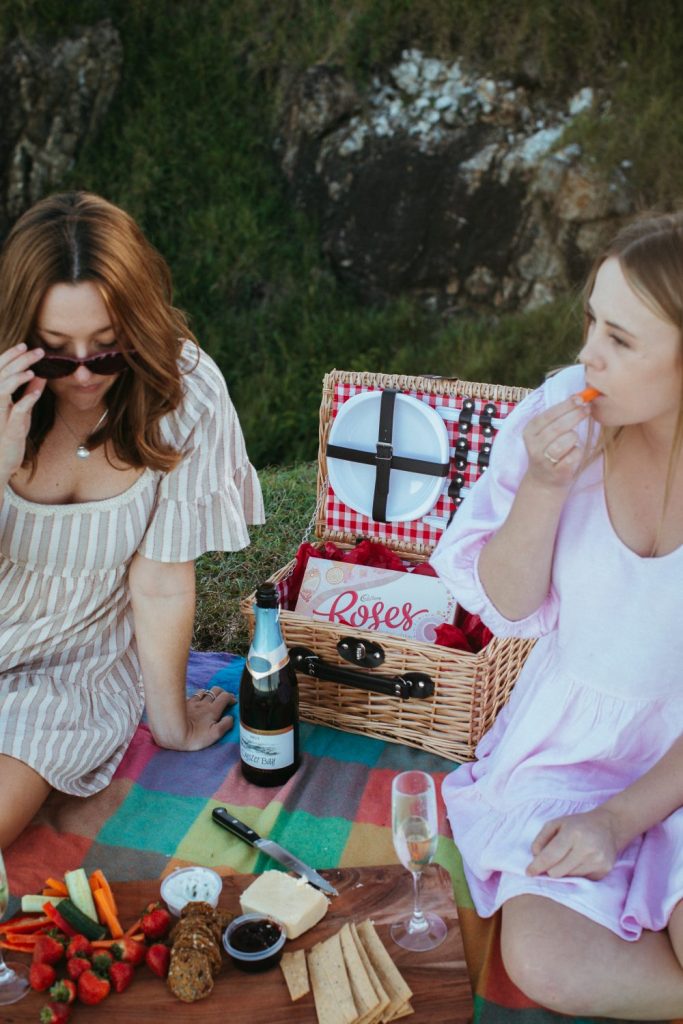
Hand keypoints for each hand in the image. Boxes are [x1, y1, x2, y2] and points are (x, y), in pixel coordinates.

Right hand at [0, 344, 45, 480]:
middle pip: (2, 375)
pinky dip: (26, 400)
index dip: (10, 356)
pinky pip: (16, 411)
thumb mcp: (22, 410)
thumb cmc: (11, 434)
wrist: (3, 461)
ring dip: (17, 377)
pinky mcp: (9, 429)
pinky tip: (36, 392)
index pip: (0, 370)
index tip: (25, 345)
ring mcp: (0, 415)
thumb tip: (39, 375)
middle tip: (37, 351)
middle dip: (18, 361)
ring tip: (32, 370)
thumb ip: (28, 392)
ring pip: (2, 390)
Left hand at [182, 686, 236, 750]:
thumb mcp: (214, 735)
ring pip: (203, 691)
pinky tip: (194, 700)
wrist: (172, 733)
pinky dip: (196, 696)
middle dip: (222, 692)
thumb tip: (231, 717)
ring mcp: (192, 702)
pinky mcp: (182, 704)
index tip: (233, 702)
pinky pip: (191, 695)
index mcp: (213, 710)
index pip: (225, 697)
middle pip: (215, 690)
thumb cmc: (194, 736)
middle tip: (224, 699)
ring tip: (210, 699)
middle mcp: (203, 703)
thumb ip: (226, 725)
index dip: (231, 697)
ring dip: (209, 693)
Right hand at [522, 395, 589, 488]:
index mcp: (530, 431)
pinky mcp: (557, 472)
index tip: (580, 398)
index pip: (548, 415)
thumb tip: (579, 397)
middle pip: (558, 426)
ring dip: (574, 438)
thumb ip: (558, 416)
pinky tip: (573, 453)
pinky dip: (577, 452)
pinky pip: (574, 456)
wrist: (544, 481)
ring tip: (573, 440)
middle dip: (575, 415)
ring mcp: (544, 459)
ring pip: (566, 440)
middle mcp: (534, 445)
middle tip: (587, 409)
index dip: (566, 405)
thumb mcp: (546, 432)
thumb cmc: (549, 450)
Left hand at [526, 807, 620, 879]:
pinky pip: (581, 880)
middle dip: (549, 868)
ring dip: (563, 870)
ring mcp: (597, 861)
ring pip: (568, 877)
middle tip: (551, 861)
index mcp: (573, 832)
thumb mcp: (556, 823)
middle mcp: (587, 848)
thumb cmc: (578, 824)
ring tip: (569, 857)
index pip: (551, 856)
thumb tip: (535, 857)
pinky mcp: (604, 871)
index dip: (537, 866)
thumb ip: (541, 838)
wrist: (609, 827)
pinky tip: (579, 861)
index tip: (528, 872)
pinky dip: (576, 873)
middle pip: (557, 871)